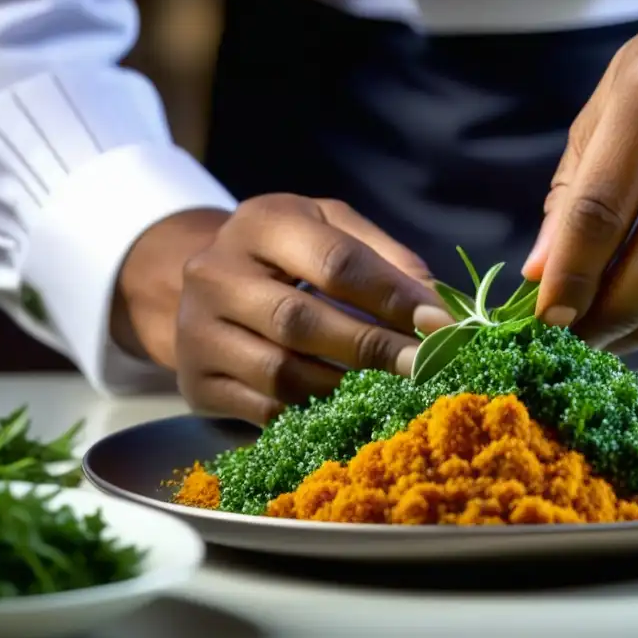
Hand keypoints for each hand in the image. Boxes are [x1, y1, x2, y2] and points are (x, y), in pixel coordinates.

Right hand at [127, 195, 450, 424]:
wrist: (206, 284)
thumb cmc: (290, 254)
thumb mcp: (335, 232)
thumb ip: (389, 262)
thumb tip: (442, 312)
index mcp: (262, 222)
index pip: (336, 262)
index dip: (393, 297)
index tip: (442, 326)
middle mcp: (216, 273)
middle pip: (301, 322)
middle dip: (373, 348)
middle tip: (424, 367)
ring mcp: (197, 330)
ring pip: (281, 373)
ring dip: (346, 388)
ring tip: (392, 389)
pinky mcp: (195, 381)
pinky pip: (264, 410)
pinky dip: (314, 415)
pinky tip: (349, 410)